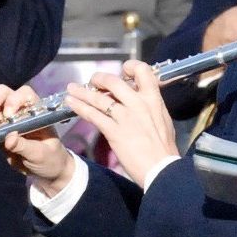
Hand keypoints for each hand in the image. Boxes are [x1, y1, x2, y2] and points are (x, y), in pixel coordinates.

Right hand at [0, 84, 75, 193]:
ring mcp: (5, 119)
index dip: (14, 100)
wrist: (47, 172)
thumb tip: (8, 138)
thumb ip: (25, 146)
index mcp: (35, 111)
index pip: (24, 94)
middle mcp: (19, 110)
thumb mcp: (41, 155)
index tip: (8, 115)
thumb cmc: (50, 159)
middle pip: (2, 94)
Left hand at [66, 61, 178, 187]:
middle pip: (113, 81)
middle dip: (99, 79)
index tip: (122, 73)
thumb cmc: (165, 149)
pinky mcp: (114, 132)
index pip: (142, 70)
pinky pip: (93, 115)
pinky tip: (71, 103)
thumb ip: (150, 107)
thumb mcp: (163, 120)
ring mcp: (125, 117)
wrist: (163, 169)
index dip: (129, 67)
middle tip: (93, 81)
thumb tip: (141, 100)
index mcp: (153, 99)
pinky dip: (80, 107)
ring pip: (98, 98)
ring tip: (71, 89)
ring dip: (82, 92)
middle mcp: (138, 104)